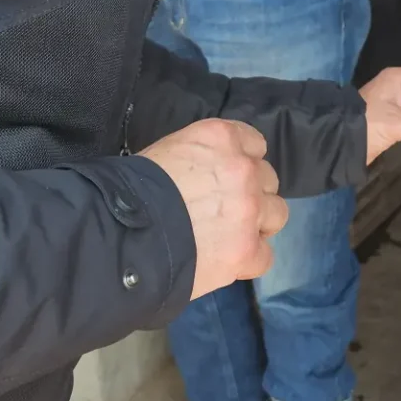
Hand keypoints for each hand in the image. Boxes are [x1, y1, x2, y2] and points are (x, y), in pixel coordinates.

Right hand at [139, 118, 287, 298]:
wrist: (123, 235)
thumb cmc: (132, 190)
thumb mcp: (168, 154)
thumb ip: (201, 160)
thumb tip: (206, 178)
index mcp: (222, 137)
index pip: (254, 144)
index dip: (242, 164)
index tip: (227, 179)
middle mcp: (244, 169)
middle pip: (267, 179)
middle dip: (250, 194)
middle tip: (223, 211)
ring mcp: (250, 209)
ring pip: (277, 214)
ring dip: (257, 225)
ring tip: (230, 237)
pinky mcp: (248, 250)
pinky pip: (265, 256)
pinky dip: (247, 261)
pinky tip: (225, 263)